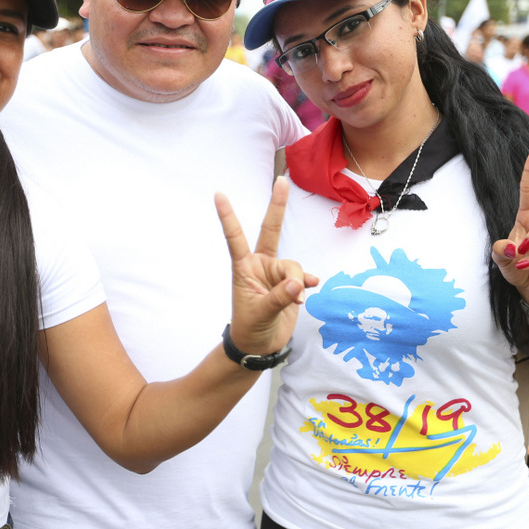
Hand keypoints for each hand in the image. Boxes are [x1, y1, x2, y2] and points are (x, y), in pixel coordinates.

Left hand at [215, 176, 317, 356]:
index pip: (235, 238)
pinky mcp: (291, 284)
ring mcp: (276, 274)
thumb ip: (280, 297)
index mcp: (244, 267)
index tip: (218, 194)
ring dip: (297, 281)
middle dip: (277, 206)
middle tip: (282, 181)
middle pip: (271, 231)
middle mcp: (260, 265)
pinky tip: (310, 289)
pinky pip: (303, 276)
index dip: (228, 216)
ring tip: (294, 300)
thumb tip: (299, 282)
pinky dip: (307, 283)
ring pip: (294, 265)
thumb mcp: (261, 313)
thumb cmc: (250, 327)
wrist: (260, 346)